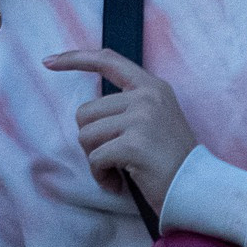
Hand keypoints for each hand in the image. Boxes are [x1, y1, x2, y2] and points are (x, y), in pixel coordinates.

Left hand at [44, 49, 197, 212]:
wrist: (197, 188)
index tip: (49, 61)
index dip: (75, 58)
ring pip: (85, 135)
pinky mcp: (134, 144)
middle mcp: (147, 96)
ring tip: (117, 170)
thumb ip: (129, 105)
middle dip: (91, 140)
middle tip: (113, 157)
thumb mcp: (156, 118)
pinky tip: (118, 184)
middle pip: (85, 112)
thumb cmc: (171, 160)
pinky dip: (101, 176)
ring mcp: (141, 118)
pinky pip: (95, 159)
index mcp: (151, 86)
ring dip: (95, 159)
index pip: (108, 60)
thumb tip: (88, 112)